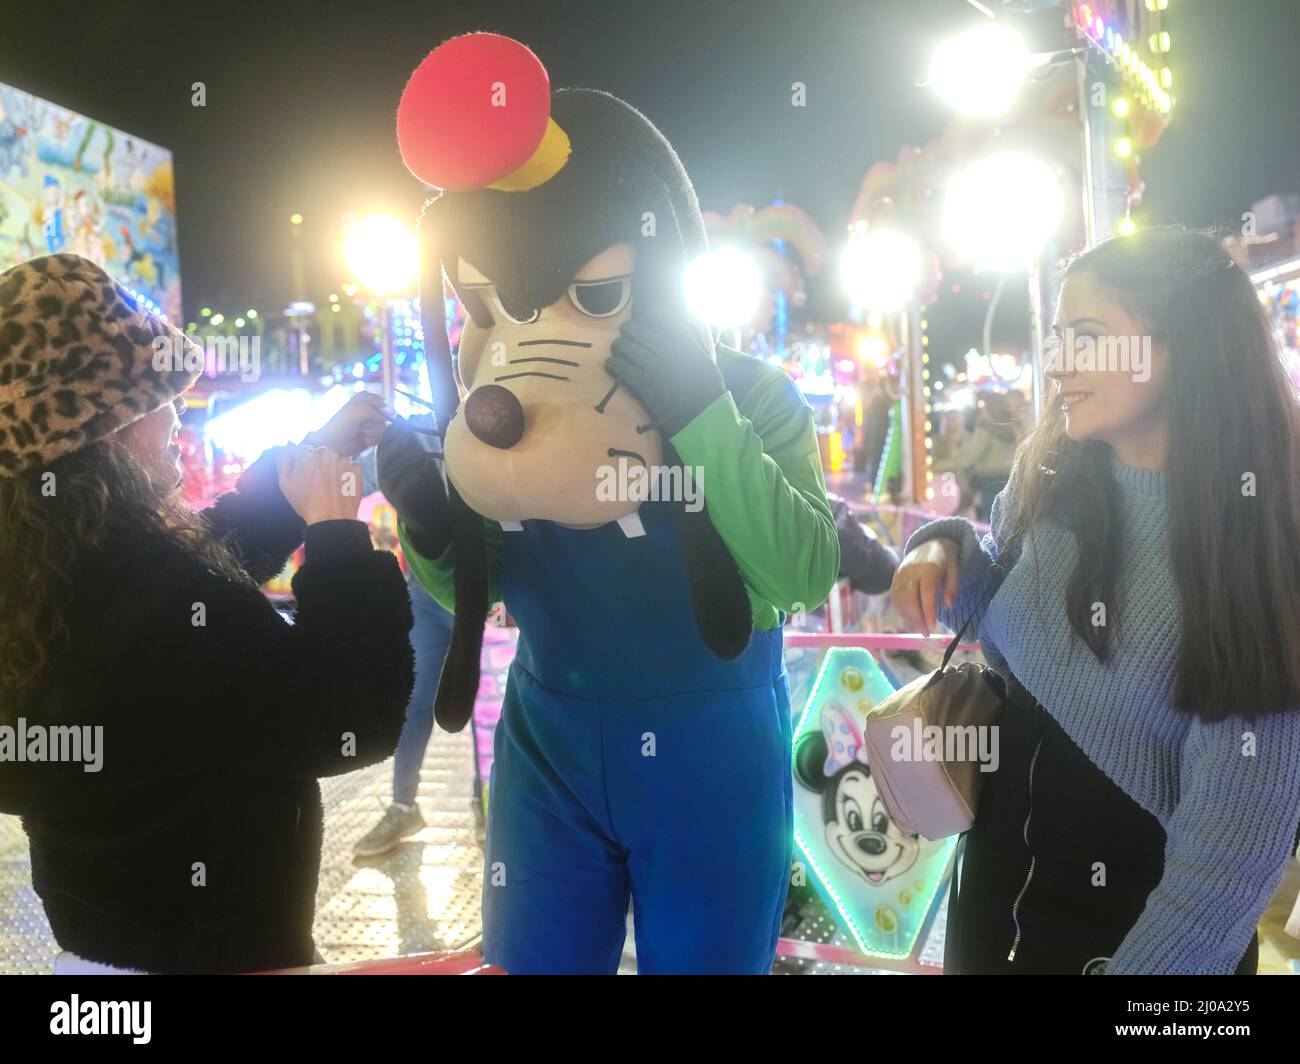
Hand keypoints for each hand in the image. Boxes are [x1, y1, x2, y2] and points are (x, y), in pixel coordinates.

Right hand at [277, 446, 363, 524]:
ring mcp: (343, 460)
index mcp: (307, 454)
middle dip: (318, 463)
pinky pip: (349, 467)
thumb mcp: (285, 483)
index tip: (305, 475)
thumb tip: (287, 447)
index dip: (303, 463)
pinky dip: (346, 474)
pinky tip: (340, 487)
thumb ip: (283, 461)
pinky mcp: (356, 469)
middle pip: (320, 453)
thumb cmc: (307, 503)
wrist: (332, 518)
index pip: (303, 451)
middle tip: (317, 482)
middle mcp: (326, 453)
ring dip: (332, 468)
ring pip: (335, 459)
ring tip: (329, 487)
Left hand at [304, 392, 392, 456]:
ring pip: (383, 428)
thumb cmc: (339, 426)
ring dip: (370, 432)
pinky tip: (361, 439)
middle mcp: (369, 410)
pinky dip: (370, 440)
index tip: (367, 413)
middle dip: (372, 422)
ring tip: (359, 432)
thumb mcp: (356, 411)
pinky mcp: (372, 436)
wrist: (332, 444)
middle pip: (384, 416)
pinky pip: (381, 438)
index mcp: (364, 399)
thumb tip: (390, 415)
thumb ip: (375, 410)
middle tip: (360, 424)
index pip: (381, 401)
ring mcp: (371, 424)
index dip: (376, 409)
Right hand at [376, 419, 450, 557]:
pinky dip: (411, 479)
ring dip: (405, 459)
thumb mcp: (419, 464)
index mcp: (386, 466)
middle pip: (384, 457)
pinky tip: (422, 471)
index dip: (390, 433)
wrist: (427, 517)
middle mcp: (384, 478)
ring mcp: (389, 491)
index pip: (383, 446)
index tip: (401, 420)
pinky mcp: (398, 503)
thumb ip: (413, 446)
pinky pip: (400, 490)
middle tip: (409, 431)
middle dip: (396, 443)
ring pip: (391, 472)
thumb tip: (409, 420)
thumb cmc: (424, 486)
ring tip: (419, 449)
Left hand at [606, 317, 724, 436]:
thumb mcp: (705, 357)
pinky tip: (612, 363)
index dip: (652, 311)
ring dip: (619, 346)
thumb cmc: (707, 386)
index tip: (649, 310)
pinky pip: (620, 367)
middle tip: (626, 331)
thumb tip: (686, 328)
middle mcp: (664, 348)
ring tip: (618, 347)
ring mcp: (651, 365)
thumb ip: (693, 341)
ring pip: (624, 346)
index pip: (661, 316)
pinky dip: (613, 363)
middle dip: (628, 329)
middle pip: (635, 330)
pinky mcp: (642, 382)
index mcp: (682, 341)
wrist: (701, 411)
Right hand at [890, 538, 959, 635]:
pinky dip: (903, 611)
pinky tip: (912, 619)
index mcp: (928, 567)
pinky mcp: (895, 579)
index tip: (932, 626)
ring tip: (921, 628)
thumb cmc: (945, 562)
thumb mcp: (955, 571)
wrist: (929, 545)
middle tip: (926, 633)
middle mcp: (911, 571)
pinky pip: (895, 599)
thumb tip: (949, 606)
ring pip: (900, 600)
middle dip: (917, 618)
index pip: (926, 591)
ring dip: (909, 617)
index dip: (928, 609)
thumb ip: (953, 588)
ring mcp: (900, 574)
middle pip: (909, 598)